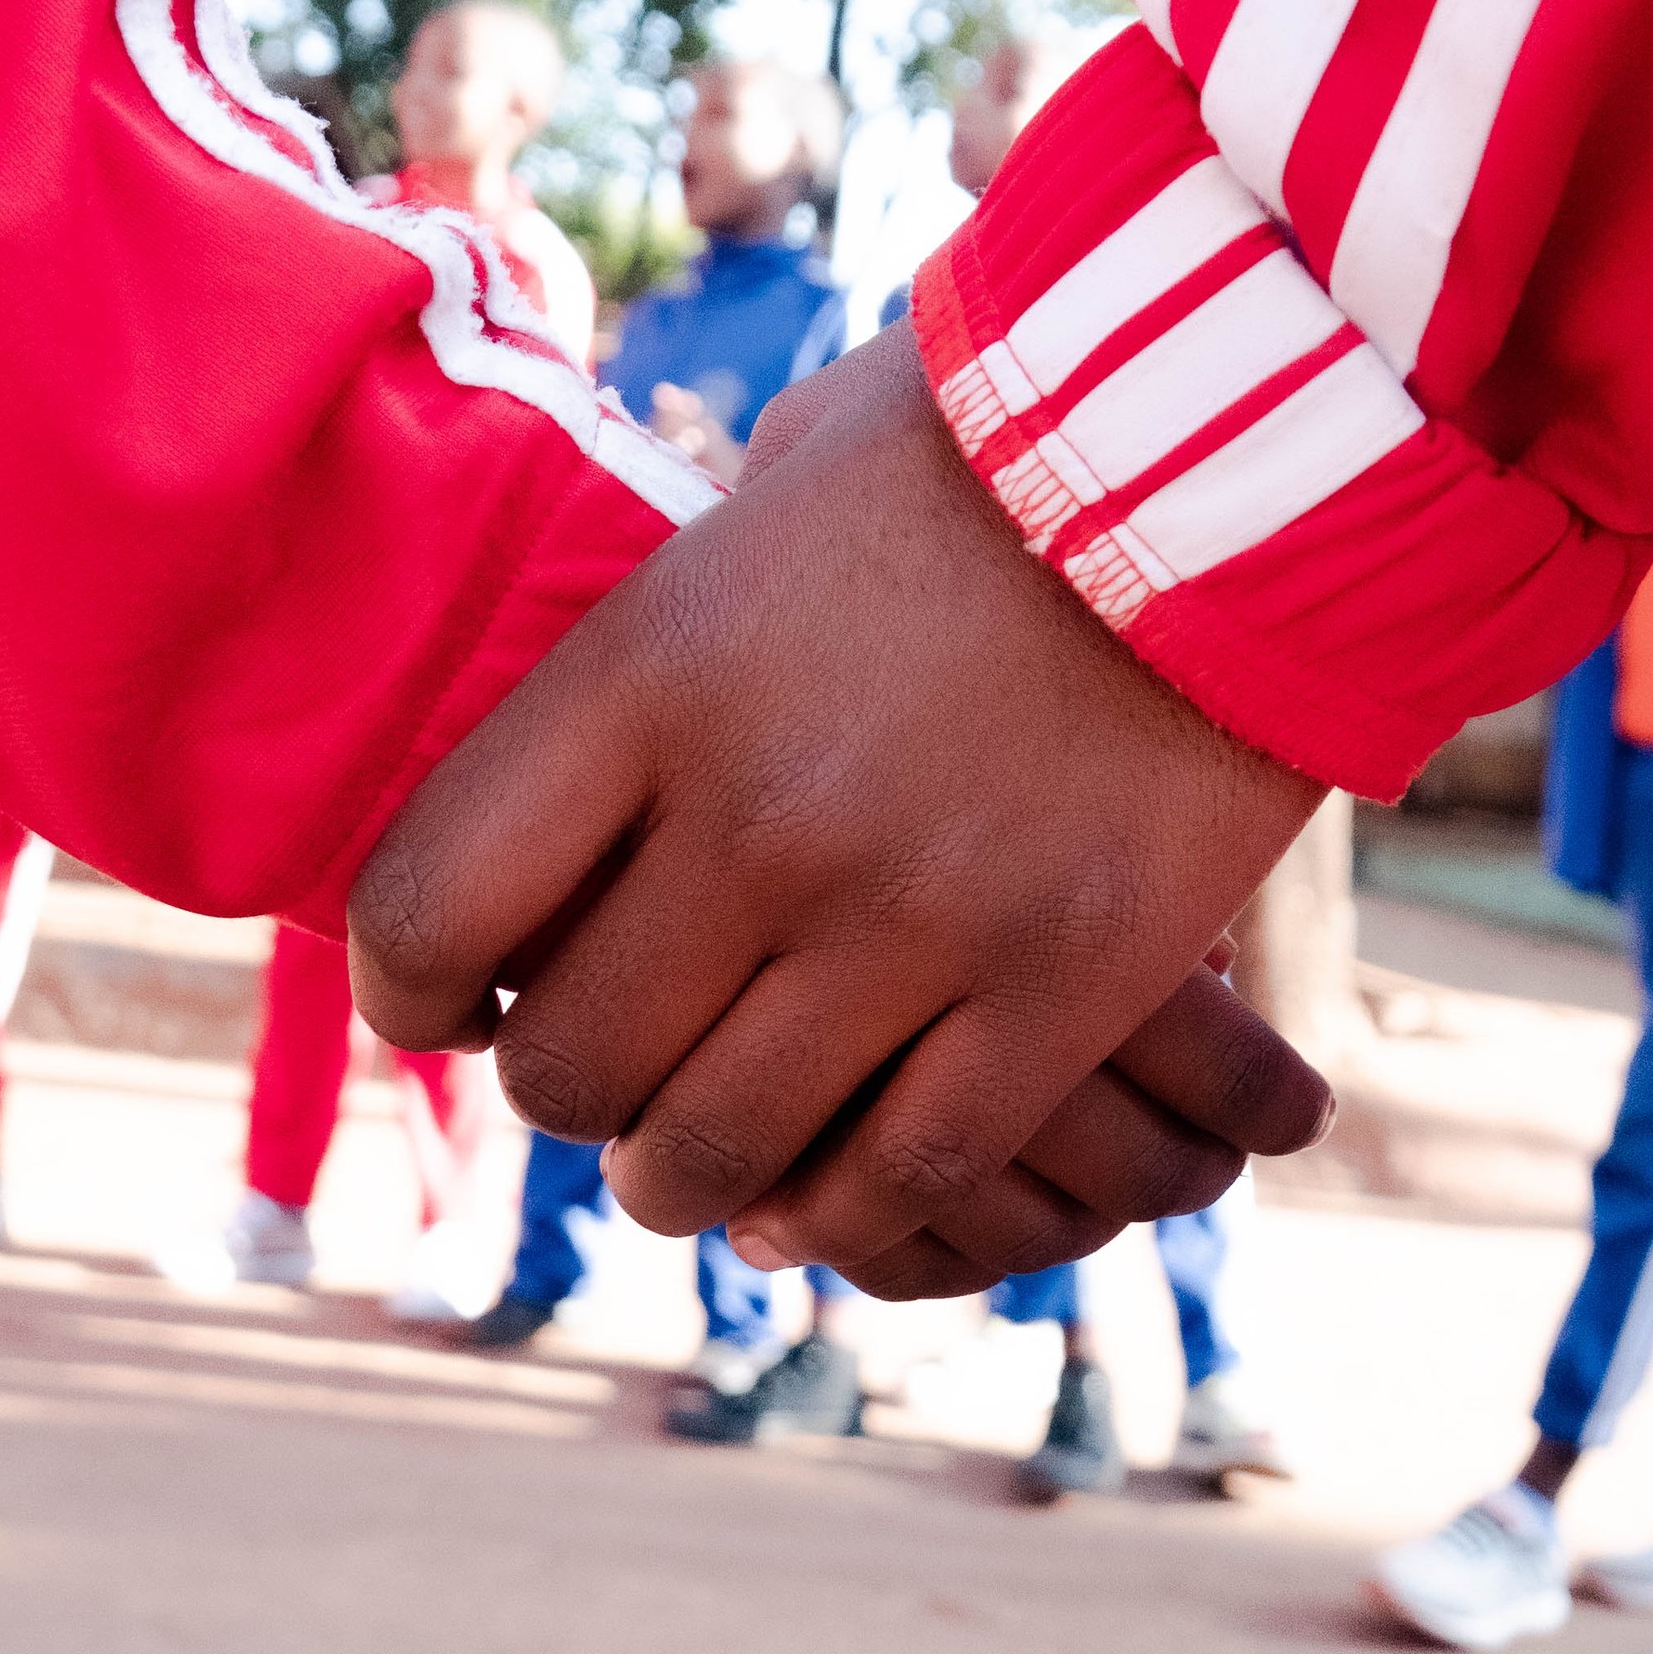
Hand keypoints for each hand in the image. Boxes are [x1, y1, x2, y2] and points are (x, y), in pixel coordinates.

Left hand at [348, 322, 1331, 1297]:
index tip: (450, 1008)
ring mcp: (912, 917)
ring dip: (692, 1180)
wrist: (1242, 446)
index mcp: (652, 672)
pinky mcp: (1060, 991)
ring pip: (717, 1154)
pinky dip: (846, 1210)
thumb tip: (606, 703)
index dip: (410, 995)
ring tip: (705, 1163)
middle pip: (571, 1067)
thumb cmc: (994, 443)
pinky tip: (826, 1195)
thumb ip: (676, 615)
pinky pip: (905, 1176)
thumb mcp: (780, 485)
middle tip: (609, 1078)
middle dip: (570, 1099)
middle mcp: (758, 813)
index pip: (429, 907)